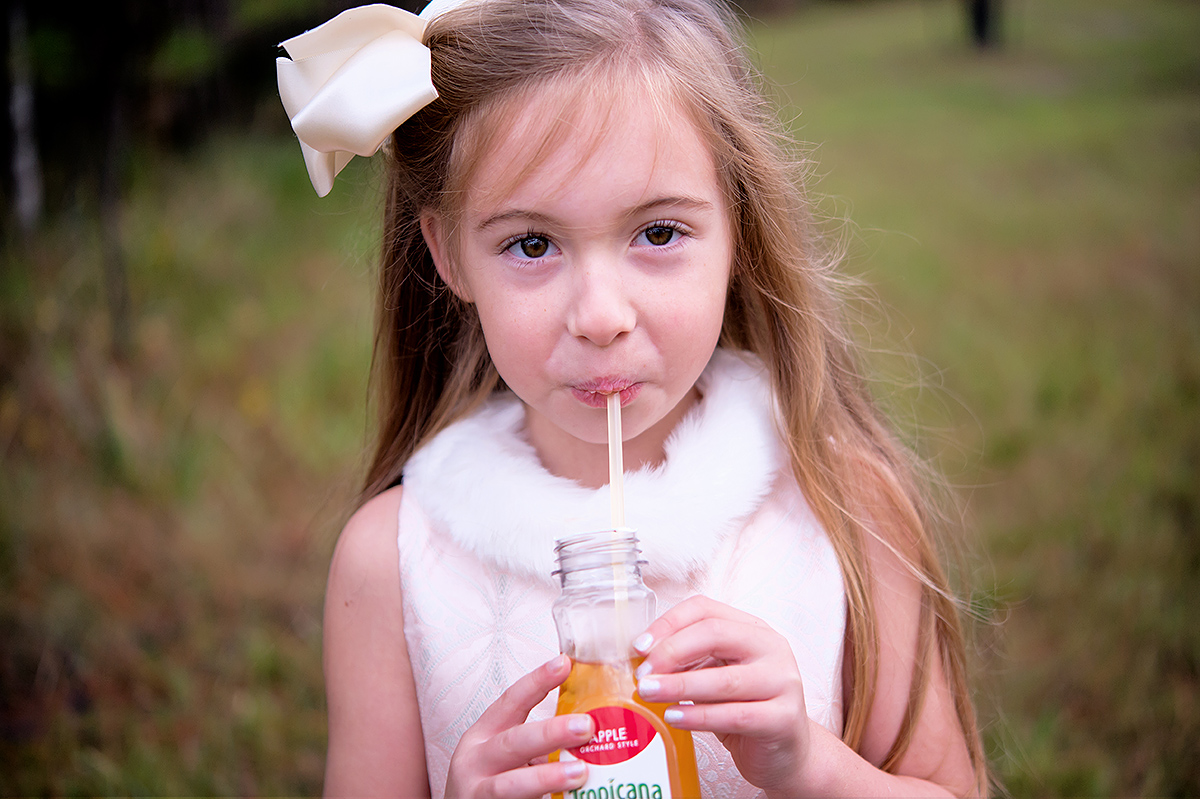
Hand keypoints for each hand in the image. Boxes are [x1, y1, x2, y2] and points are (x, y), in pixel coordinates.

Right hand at [445, 654, 594, 798]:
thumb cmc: (490, 781)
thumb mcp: (503, 753)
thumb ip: (535, 742)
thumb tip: (589, 724)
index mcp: (483, 735)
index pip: (510, 702)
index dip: (536, 681)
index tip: (564, 663)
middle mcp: (475, 761)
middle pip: (513, 743)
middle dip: (550, 733)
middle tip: (586, 725)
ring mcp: (478, 793)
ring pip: (511, 785)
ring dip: (547, 777)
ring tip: (580, 772)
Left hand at [632, 596, 814, 794]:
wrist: (787, 753)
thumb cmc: (745, 709)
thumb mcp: (717, 675)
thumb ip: (690, 661)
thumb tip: (643, 658)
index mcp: (754, 630)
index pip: (706, 610)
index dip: (668, 623)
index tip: (639, 647)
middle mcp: (772, 649)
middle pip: (715, 634)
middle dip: (671, 652)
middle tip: (643, 674)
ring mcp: (783, 682)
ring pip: (724, 679)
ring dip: (679, 685)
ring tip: (648, 693)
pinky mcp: (783, 719)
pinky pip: (735, 715)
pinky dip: (699, 716)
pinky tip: (674, 717)